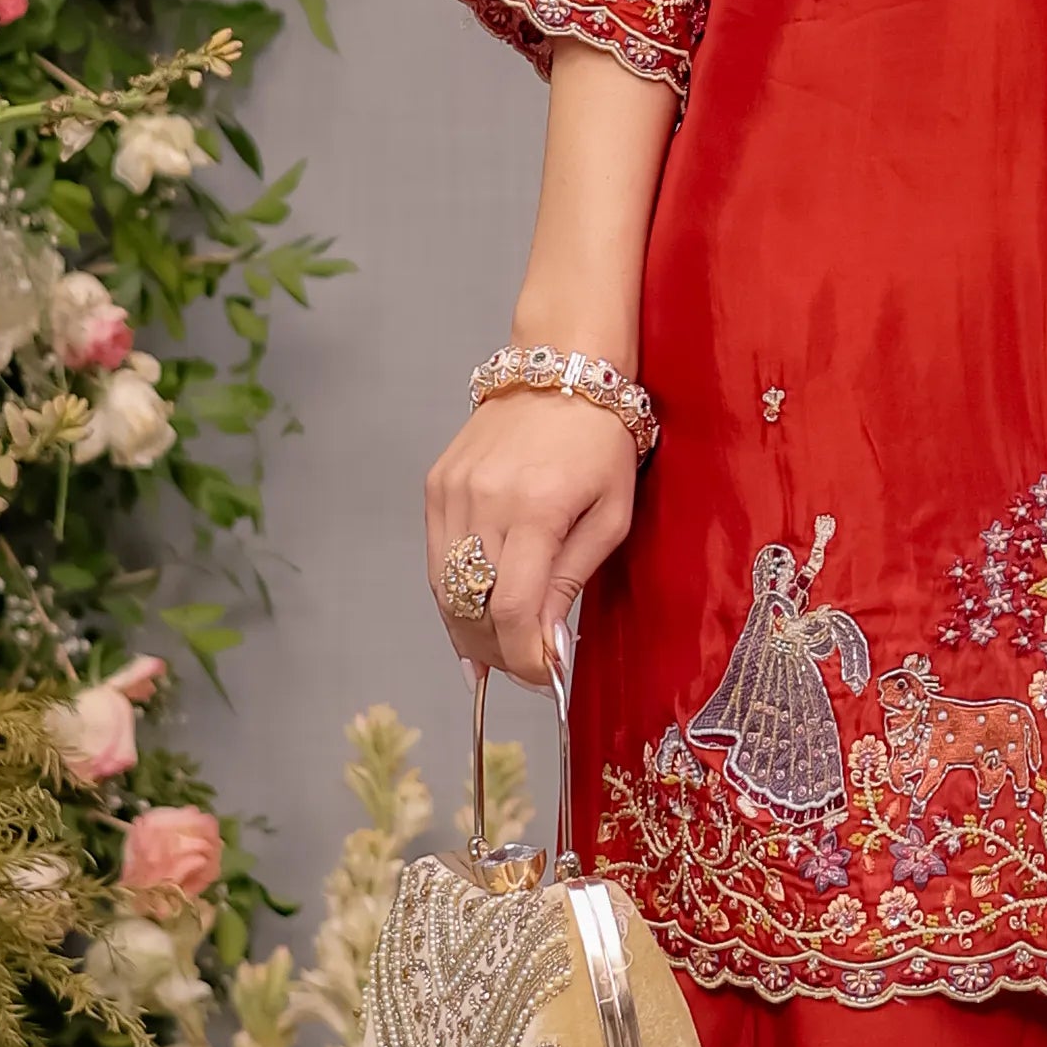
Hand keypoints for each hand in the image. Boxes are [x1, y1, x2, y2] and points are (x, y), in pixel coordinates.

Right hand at [423, 390, 638, 686]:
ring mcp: (452, 492)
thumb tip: (548, 644)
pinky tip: (473, 614)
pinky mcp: (436, 485)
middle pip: (472, 607)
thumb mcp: (611, 515)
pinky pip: (435, 558)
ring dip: (470, 631)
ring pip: (445, 589)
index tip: (542, 677)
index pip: (510, 609)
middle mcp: (483, 501)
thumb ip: (572, 580)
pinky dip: (453, 594)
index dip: (522, 656)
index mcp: (535, 510)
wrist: (561, 369)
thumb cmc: (601, 442)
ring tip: (498, 650)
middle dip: (497, 651)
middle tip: (523, 669)